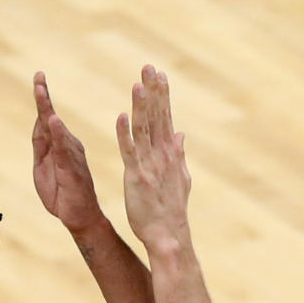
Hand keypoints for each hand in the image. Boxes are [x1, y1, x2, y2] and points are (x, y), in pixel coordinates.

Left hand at [31, 72, 101, 234]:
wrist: (79, 217)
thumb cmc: (62, 194)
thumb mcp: (43, 168)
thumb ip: (41, 146)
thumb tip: (41, 122)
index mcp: (59, 145)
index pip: (47, 120)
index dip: (42, 100)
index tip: (39, 78)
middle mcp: (68, 146)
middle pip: (51, 119)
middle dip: (43, 98)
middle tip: (38, 77)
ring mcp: (71, 156)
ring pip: (57, 129)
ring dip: (48, 109)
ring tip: (41, 91)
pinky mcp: (72, 168)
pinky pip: (64, 148)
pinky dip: (59, 134)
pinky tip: (53, 120)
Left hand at [116, 67, 190, 253]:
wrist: (168, 235)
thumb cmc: (171, 210)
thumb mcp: (178, 178)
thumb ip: (178, 154)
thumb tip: (181, 133)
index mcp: (169, 154)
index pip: (165, 118)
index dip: (162, 96)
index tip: (159, 74)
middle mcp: (161, 155)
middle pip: (157, 117)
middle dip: (153, 92)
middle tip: (149, 66)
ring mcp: (149, 165)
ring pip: (144, 130)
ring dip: (142, 106)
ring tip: (138, 84)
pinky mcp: (136, 177)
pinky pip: (129, 152)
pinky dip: (126, 134)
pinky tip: (122, 116)